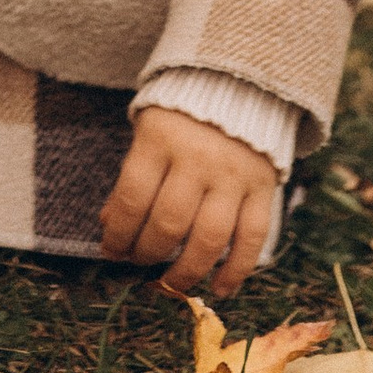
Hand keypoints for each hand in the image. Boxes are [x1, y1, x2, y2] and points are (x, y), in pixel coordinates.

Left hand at [98, 105, 279, 300]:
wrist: (239, 83)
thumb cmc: (181, 114)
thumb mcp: (148, 132)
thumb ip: (133, 177)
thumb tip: (110, 226)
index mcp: (160, 139)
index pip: (132, 198)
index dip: (118, 233)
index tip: (111, 251)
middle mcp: (198, 158)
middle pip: (169, 223)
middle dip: (147, 253)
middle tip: (139, 264)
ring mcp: (233, 175)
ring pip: (209, 239)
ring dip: (186, 271)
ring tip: (170, 284)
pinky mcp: (263, 187)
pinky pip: (252, 238)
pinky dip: (237, 270)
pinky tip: (219, 289)